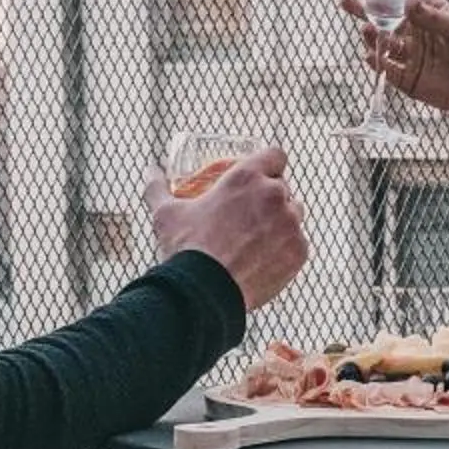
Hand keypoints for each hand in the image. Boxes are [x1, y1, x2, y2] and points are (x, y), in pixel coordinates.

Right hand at [146, 146, 307, 312]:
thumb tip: (149, 171)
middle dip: (271, 198)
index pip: (275, 155)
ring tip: (259, 240)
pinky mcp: (299, 251)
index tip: (260, 178)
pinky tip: (265, 260)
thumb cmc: (186, 249)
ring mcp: (290, 224)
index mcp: (246, 177)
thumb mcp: (166, 214)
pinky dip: (285, 250)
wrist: (205, 293)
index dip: (269, 164)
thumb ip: (157, 188)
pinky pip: (298, 244)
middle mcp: (274, 195)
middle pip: (283, 188)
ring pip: (294, 215)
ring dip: (282, 222)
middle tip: (251, 216)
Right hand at [336, 0, 448, 140]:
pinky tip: (371, 55)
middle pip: (384, 16)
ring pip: (382, 41)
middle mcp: (416, 31)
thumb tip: (408, 2)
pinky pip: (386, 69)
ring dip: (370, 34)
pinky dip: (377, 62)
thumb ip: (434, 19)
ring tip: (365, 28)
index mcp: (430, 12)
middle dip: (363, 6)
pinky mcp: (407, 78)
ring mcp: (410, 55)